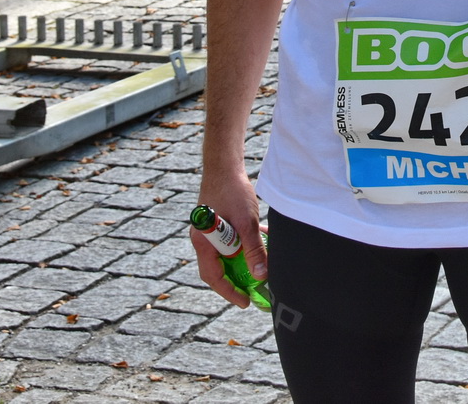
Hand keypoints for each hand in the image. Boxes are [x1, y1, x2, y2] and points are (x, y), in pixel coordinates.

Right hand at [192, 168, 267, 307]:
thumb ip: (253, 249)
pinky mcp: (220, 223)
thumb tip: (261, 274)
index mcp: (204, 242)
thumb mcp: (246, 223)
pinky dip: (245, 245)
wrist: (225, 165)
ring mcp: (211, 231)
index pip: (213, 276)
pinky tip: (262, 241)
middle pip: (219, 268)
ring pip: (227, 255)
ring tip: (261, 268)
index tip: (245, 302)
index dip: (229, 292)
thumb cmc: (232, 192)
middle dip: (237, 280)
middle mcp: (204, 240)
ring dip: (244, 261)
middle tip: (254, 290)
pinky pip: (231, 241)